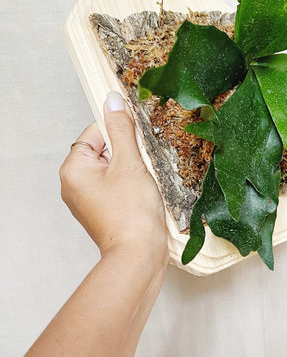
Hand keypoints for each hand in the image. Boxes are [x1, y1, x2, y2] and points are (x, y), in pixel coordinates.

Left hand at [60, 92, 167, 263]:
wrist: (138, 256)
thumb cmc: (132, 213)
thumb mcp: (130, 162)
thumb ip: (121, 129)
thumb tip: (113, 101)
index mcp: (73, 169)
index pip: (94, 133)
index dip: (119, 134)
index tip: (137, 142)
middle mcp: (73, 185)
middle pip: (103, 152)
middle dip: (127, 155)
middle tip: (142, 168)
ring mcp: (86, 201)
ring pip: (112, 171)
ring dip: (131, 172)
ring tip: (143, 186)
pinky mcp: (101, 213)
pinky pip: (115, 189)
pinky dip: (130, 188)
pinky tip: (142, 197)